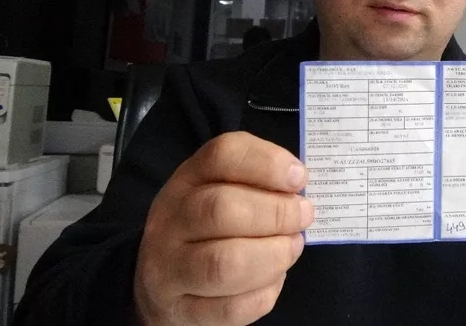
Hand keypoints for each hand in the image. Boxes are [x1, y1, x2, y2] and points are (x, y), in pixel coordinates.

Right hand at [134, 132, 314, 325]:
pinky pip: (232, 307)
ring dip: (273, 256)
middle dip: (277, 213)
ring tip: (292, 247)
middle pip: (222, 209)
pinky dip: (264, 293)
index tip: (299, 177)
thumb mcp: (226, 187)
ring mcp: (170, 268)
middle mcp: (171, 220)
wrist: (162, 281)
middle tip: (304, 216)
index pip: (222, 155)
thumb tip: (297, 185)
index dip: (267, 163)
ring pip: (224, 263)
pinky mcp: (181, 310)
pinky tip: (272, 280)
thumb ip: (260, 180)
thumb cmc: (210, 225)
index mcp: (189, 179)